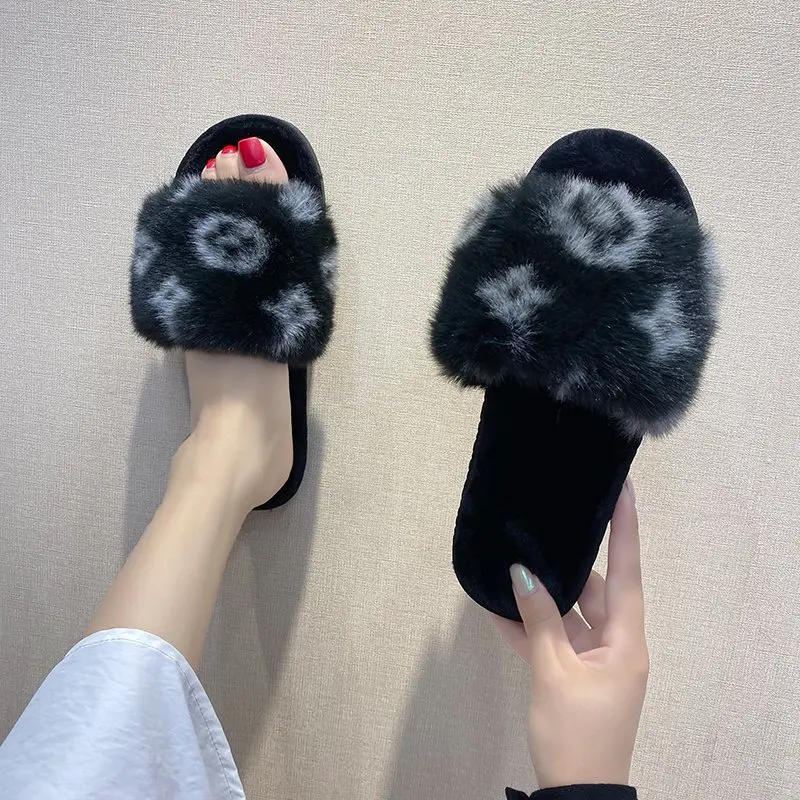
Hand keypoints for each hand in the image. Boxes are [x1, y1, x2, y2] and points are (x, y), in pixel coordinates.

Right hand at [492, 479, 647, 788]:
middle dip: (569, 562)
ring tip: (515, 560)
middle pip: (595, 590)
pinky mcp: (574, 676)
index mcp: (625, 640)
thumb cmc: (575, 731)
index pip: (628, 573)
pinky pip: (552, 641)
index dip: (625, 531)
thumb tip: (521, 573)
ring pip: (569, 614)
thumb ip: (539, 619)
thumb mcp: (554, 673)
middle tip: (548, 525)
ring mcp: (594, 660)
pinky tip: (497, 609)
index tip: (623, 492)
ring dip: (542, 597)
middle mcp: (615, 644)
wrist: (576, 797)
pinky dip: (530, 628)